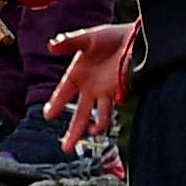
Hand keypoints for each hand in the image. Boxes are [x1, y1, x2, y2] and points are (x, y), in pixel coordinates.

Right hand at [50, 23, 134, 143]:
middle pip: (80, 114)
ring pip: (97, 116)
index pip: (63, 94)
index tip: (48, 116)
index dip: (56, 104)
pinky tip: (103, 127)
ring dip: (94, 127)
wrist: (136, 38)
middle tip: (65, 148)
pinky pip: (112, 109)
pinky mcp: (120, 93)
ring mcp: (105, 92)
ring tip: (91, 135)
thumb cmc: (111, 37)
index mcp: (77, 75)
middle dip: (73, 131)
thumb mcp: (88, 37)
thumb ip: (70, 41)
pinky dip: (106, 119)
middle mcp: (90, 88)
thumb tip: (51, 45)